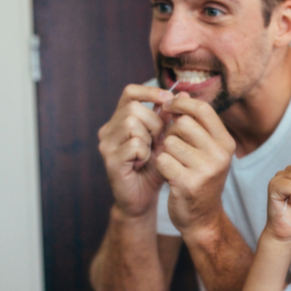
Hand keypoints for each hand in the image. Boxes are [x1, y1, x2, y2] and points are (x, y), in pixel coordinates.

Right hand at [98, 84, 173, 216]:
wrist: (144, 198)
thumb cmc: (155, 167)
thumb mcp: (166, 139)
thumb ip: (171, 118)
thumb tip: (184, 94)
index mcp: (121, 120)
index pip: (130, 92)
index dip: (150, 92)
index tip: (168, 99)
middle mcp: (109, 129)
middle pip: (134, 108)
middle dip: (154, 122)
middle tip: (160, 140)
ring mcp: (107, 144)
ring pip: (131, 123)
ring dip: (149, 138)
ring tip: (150, 152)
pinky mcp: (110, 160)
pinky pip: (133, 144)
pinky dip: (144, 153)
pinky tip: (143, 163)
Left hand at [156, 93, 235, 231]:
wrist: (202, 218)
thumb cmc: (200, 178)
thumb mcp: (206, 149)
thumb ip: (194, 123)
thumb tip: (179, 93)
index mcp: (226, 142)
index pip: (203, 109)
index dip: (182, 104)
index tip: (169, 107)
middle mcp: (220, 154)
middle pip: (183, 124)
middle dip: (171, 132)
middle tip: (172, 146)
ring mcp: (206, 170)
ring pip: (170, 142)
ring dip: (165, 151)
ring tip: (173, 163)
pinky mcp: (188, 183)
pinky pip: (163, 160)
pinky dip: (161, 166)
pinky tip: (169, 175)